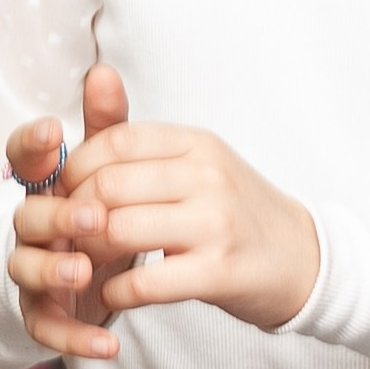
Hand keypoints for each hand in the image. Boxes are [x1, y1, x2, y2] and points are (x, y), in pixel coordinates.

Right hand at [6, 64, 137, 357]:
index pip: (24, 161)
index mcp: (45, 188)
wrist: (106, 277)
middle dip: (57, 214)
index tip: (52, 131)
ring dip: (52, 270)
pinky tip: (109, 344)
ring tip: (84, 272)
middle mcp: (32, 228)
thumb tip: (103, 70)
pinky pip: (48, 327)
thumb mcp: (113, 172)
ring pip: (24, 269)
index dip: (30, 145)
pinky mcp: (45, 313)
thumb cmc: (105, 214)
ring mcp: (33, 271)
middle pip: (26, 217)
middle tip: (94, 216)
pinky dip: (75, 337)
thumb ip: (109, 129)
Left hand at [24, 85, 321, 338]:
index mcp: (197, 144)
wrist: (302, 260)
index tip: (67, 196)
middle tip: (69, 235)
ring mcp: (216, 223)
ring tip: (86, 263)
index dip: (75, 170)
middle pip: (108, 186)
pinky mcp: (220, 272)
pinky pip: (146, 282)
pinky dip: (116, 292)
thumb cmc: (234, 212)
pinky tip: (114, 293)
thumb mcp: (199, 163)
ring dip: (88, 253)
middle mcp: (207, 176)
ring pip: (120, 230)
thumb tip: (94, 74)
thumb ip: (143, 139)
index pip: (114, 142)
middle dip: (74, 214)